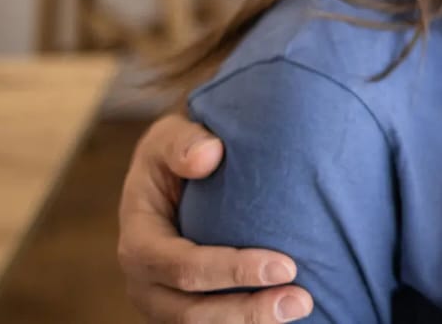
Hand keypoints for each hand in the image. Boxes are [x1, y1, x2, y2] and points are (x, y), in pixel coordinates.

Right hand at [117, 114, 312, 322]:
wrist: (178, 173)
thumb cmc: (179, 152)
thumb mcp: (171, 135)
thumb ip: (184, 142)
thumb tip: (208, 154)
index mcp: (139, 241)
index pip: (180, 266)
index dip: (231, 272)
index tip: (286, 265)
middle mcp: (146, 281)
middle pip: (190, 313)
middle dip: (247, 312)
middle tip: (302, 300)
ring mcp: (164, 302)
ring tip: (303, 307)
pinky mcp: (187, 308)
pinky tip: (287, 316)